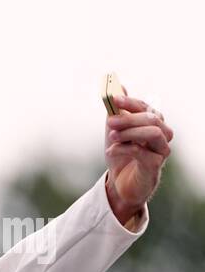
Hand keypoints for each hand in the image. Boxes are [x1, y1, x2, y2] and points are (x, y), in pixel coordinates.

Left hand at [104, 94, 172, 226]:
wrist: (120, 183)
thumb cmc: (121, 154)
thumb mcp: (115, 131)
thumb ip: (117, 112)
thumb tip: (119, 88)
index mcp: (154, 123)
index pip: (146, 107)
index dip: (131, 102)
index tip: (114, 99)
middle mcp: (162, 134)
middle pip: (151, 119)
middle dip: (129, 119)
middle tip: (110, 122)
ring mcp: (161, 150)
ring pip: (152, 133)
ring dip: (129, 133)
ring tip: (112, 137)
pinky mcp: (155, 166)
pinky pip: (142, 152)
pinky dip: (124, 149)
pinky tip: (111, 151)